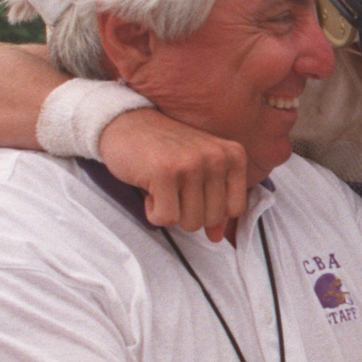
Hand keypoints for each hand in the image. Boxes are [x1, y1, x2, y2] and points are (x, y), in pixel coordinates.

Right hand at [99, 107, 248, 241]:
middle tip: (173, 189)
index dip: (210, 210)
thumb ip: (214, 203)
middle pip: (212, 218)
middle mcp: (217, 157)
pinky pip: (167, 218)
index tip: (193, 192)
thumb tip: (217, 238)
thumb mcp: (200, 171)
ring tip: (162, 186)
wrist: (126, 123)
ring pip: (191, 222)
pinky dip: (153, 212)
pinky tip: (149, 188)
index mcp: (233, 155)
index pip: (235, 209)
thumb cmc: (166, 151)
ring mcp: (192, 164)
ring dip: (171, 212)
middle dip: (188, 213)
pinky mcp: (165, 172)